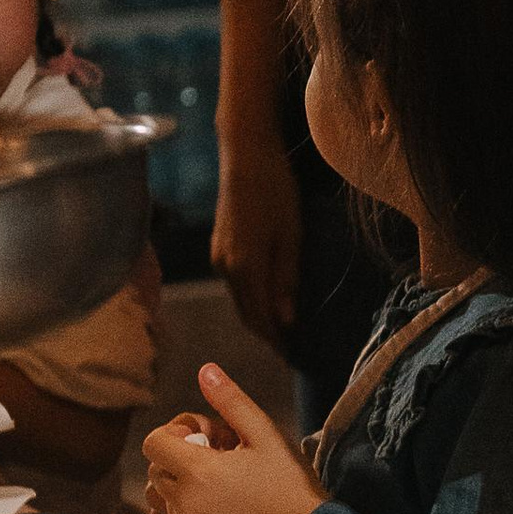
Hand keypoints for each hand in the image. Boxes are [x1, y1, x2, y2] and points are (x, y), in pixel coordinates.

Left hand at [141, 363, 322, 513]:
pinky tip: (214, 504)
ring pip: (160, 496)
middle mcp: (186, 501)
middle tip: (217, 457)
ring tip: (214, 482)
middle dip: (178, 456)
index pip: (153, 443)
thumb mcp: (265, 434)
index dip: (173, 432)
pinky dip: (183, 509)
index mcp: (198, 471)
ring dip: (178, 483)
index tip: (204, 437)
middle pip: (155, 468)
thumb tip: (205, 370)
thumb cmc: (289, 484)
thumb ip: (231, 401)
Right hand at [212, 135, 300, 348]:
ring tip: (282, 331)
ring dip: (258, 318)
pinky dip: (251, 299)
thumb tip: (286, 321)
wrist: (245, 155)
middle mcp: (225, 268)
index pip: (261, 318)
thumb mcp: (290, 236)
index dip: (276, 340)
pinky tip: (267, 300)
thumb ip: (286, 280)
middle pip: (247, 314)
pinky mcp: (219, 247)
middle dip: (267, 334)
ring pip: (239, 300)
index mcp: (245, 267)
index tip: (294, 357)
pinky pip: (235, 285)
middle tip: (290, 352)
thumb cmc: (276, 191)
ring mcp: (218, 257)